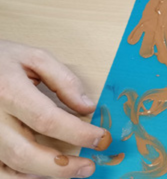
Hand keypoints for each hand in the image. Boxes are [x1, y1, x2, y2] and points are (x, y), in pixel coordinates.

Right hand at [0, 40, 110, 177]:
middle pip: (24, 152)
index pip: (46, 120)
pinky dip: (21, 178)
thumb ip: (63, 80)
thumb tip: (87, 107)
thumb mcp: (34, 57)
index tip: (101, 138)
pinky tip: (43, 173)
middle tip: (89, 166)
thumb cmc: (1, 59)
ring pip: (10, 167)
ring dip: (44, 175)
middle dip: (61, 166)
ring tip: (72, 171)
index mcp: (8, 91)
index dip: (77, 133)